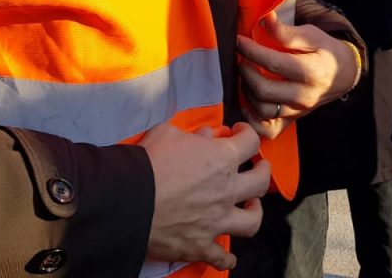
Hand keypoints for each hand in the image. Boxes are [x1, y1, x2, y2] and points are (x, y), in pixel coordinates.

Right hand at [142, 121, 268, 269]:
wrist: (128, 200)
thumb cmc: (149, 161)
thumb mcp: (169, 133)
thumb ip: (193, 135)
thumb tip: (207, 136)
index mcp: (222, 159)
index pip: (250, 141)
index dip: (246, 133)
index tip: (238, 132)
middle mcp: (227, 190)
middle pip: (261, 181)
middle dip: (262, 170)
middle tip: (257, 167)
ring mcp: (217, 221)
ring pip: (252, 221)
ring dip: (254, 212)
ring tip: (250, 207)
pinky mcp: (201, 246)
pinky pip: (222, 258)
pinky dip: (226, 259)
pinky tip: (228, 258)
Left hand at [237, 13, 360, 139]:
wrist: (344, 75)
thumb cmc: (326, 51)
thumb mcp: (312, 35)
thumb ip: (287, 32)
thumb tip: (266, 19)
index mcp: (311, 71)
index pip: (273, 63)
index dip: (251, 50)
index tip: (238, 40)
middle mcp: (304, 95)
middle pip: (263, 90)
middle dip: (245, 72)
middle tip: (240, 58)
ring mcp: (298, 111)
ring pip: (262, 109)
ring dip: (246, 92)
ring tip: (245, 75)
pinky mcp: (292, 121)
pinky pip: (268, 130)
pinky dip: (252, 119)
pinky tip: (248, 102)